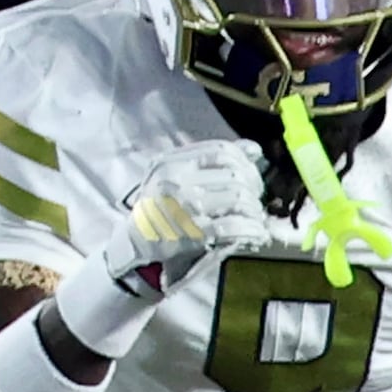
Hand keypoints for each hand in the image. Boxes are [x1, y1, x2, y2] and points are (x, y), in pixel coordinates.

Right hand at [97, 140, 276, 302]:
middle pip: (235, 176)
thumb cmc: (160, 205)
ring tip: (255, 216)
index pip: (222, 151)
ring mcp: (186, 209)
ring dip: (254, 210)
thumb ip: (209, 159)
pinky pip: (235, 226)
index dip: (244, 162)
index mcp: (172, 163)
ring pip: (239, 199)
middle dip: (253, 188)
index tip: (250, 174)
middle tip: (255, 199)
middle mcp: (178, 182)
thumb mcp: (173, 173)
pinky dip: (253, 229)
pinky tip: (257, 233)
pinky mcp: (195, 234)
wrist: (134, 242)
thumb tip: (254, 150)